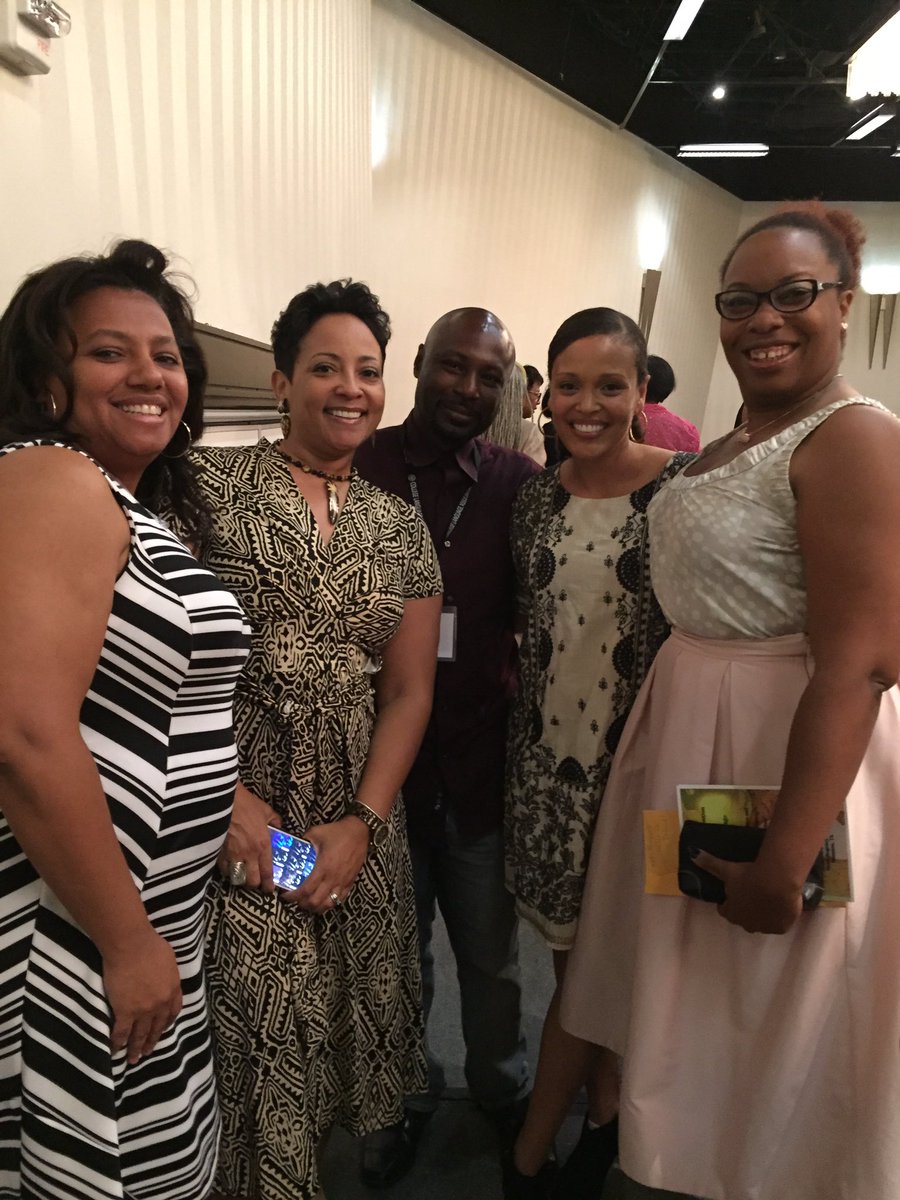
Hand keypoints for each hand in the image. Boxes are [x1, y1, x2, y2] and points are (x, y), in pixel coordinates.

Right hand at [104, 929, 182, 1063]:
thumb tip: (164, 979)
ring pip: (139, 1035)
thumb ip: (168, 975)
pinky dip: (117, 1043)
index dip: (166, 1024)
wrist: (131, 945)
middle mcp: (160, 1004)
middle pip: (156, 1028)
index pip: (172, 1013)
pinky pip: (121, 1032)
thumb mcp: (169, 960)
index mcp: (172, 990)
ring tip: (133, 1059)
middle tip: (147, 1052)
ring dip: (136, 1049)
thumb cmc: (150, 945)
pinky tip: (114, 1051)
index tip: (161, 1031)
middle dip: (151, 1042)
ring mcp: (143, 1010)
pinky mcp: (125, 1012)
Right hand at [217, 781, 280, 890]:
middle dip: (254, 884)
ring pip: (236, 878)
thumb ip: (275, 821)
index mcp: (262, 845)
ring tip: (241, 876)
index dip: (268, 884)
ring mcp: (231, 855)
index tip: (270, 889)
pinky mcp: (217, 853)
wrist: (223, 799)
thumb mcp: (266, 810)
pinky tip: (228, 867)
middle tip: (255, 882)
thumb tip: (279, 827)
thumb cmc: (246, 804)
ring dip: (239, 879)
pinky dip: (226, 870)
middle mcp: (247, 854)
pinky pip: (222, 869)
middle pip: (251, 881)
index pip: (267, 872)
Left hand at [285, 817, 369, 913]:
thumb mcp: (316, 832)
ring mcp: (342, 882)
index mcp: (323, 867)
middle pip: (315, 902)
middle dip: (302, 904)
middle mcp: (332, 878)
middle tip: (296, 898)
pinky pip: (340, 899)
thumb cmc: (337, 832)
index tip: (286, 895)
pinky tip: (324, 899)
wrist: (359, 831)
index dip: (293, 896)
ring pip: (328, 905)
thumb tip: (292, 846)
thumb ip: (303, 841)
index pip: (305, 890)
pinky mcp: (350, 882)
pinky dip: (329, 903)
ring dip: (316, 907)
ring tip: (309, 902)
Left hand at [692, 851, 802, 933]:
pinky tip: (781, 905)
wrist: (777, 882)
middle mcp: (747, 925)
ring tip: (769, 898)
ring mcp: (765, 928)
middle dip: (746, 909)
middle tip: (752, 892)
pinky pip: (778, 925)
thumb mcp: (727, 869)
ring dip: (762, 914)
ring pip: (762, 923)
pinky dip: (779, 918)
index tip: (733, 893)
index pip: (725, 911)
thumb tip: (692, 854)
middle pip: (744, 919)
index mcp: (732, 913)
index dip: (728, 902)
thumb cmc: (749, 876)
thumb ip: (710, 864)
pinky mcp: (781, 928)